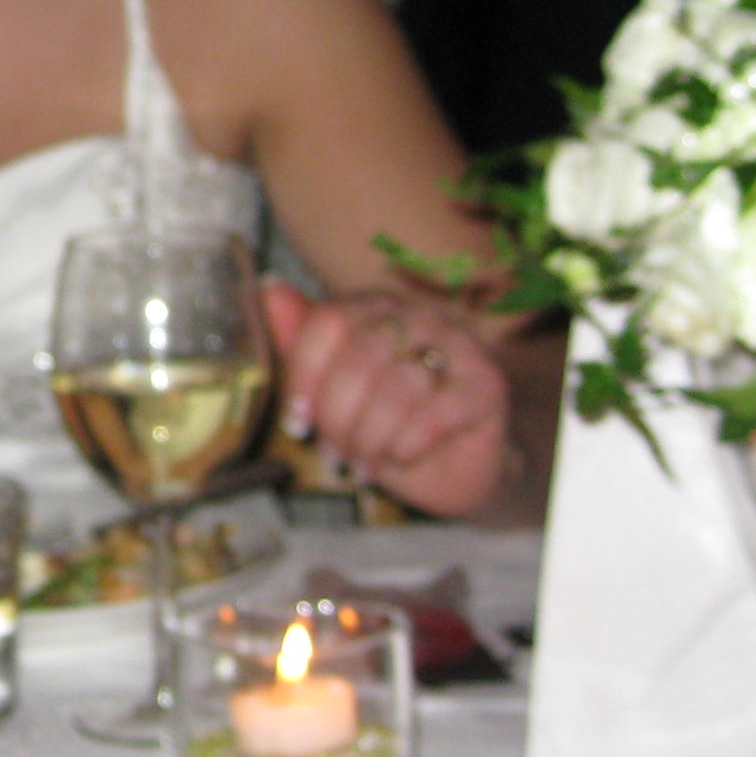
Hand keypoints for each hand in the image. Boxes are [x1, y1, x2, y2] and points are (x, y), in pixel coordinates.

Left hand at [265, 276, 517, 519]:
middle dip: (336, 417)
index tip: (297, 423)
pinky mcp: (486, 385)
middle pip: (359, 357)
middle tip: (333, 455)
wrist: (455, 467)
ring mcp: (459, 346)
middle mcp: (419, 315)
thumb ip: (304, 344)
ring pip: (395, 389)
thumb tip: (269, 290)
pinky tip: (400, 457)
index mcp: (376, 307)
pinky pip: (432, 414)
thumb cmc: (388, 426)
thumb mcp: (336, 392)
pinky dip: (405, 445)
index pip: (329, 321)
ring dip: (368, 438)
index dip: (304, 376)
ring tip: (361, 463)